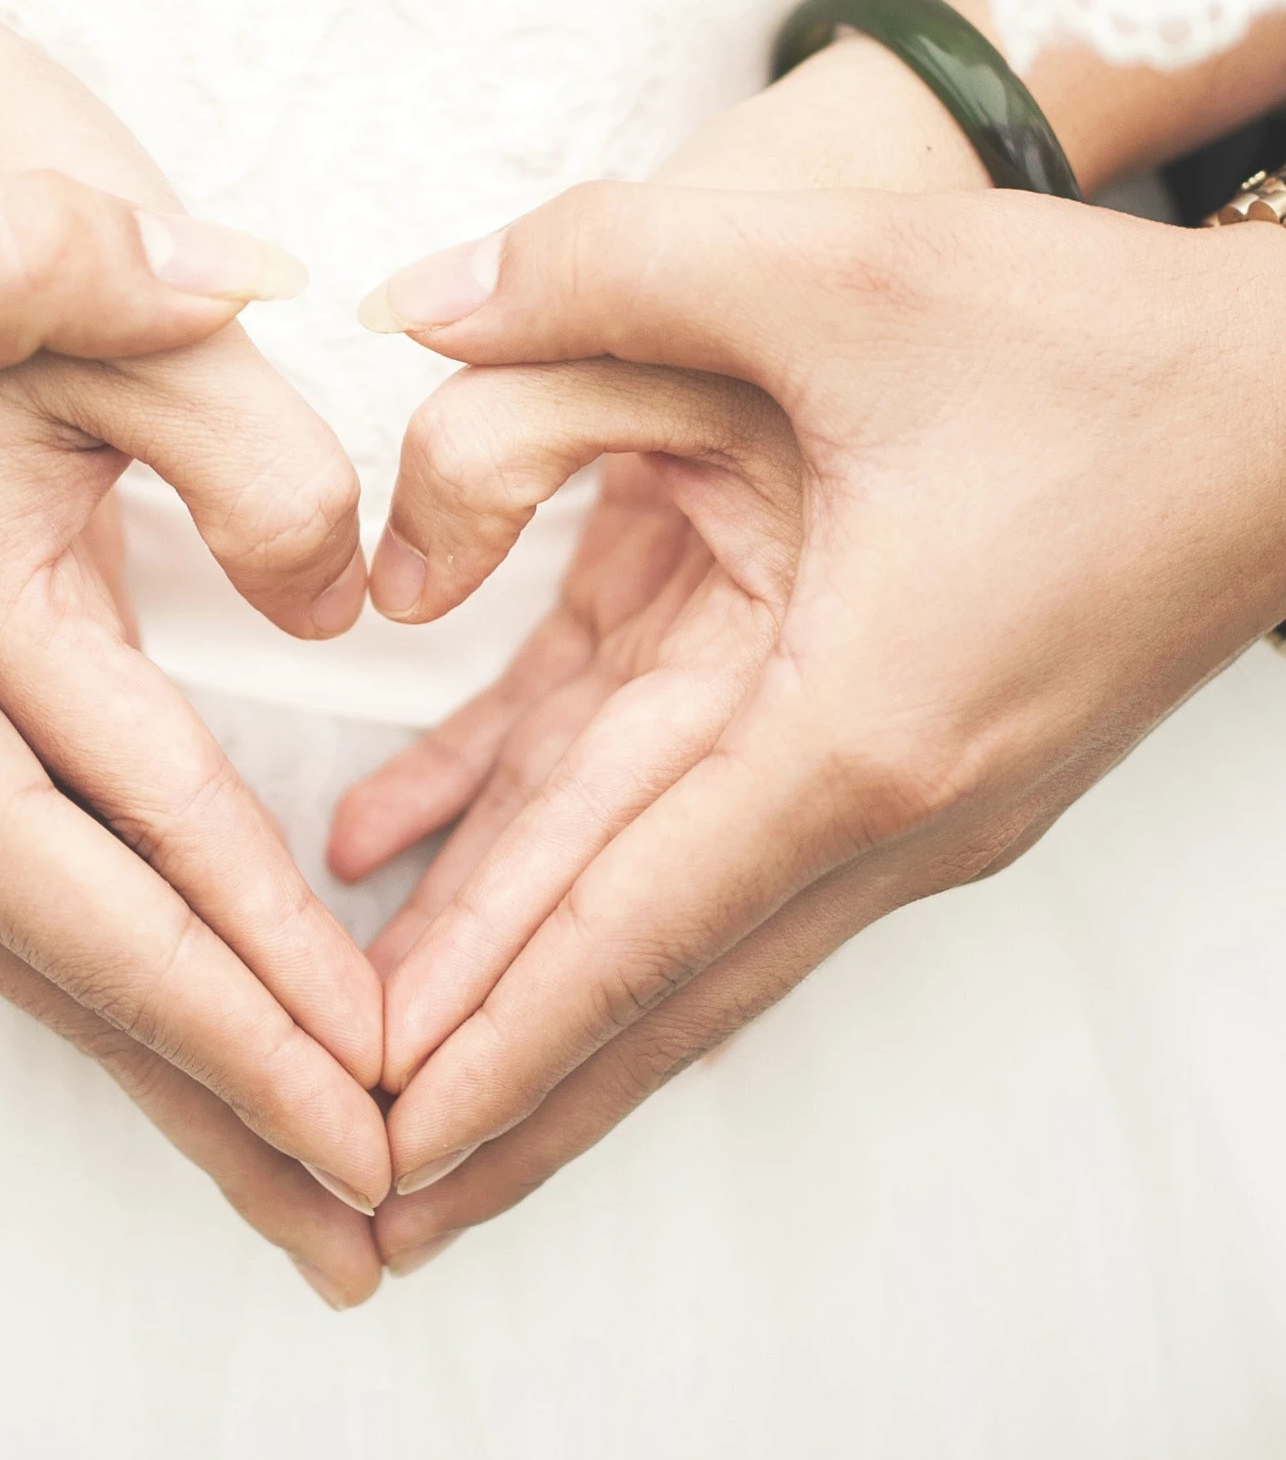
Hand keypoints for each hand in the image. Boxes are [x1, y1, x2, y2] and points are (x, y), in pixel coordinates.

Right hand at [0, 176, 391, 1301]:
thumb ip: (50, 258)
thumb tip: (253, 265)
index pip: (123, 926)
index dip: (267, 1025)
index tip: (385, 1125)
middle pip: (100, 1005)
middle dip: (249, 1116)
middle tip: (387, 1233)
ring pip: (55, 974)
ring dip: (185, 1069)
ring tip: (296, 1167)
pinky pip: (9, 916)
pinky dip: (110, 983)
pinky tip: (156, 999)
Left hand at [327, 30, 981, 1171]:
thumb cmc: (1097, 350)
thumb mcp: (833, 264)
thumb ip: (599, 268)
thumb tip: (410, 309)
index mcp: (857, 727)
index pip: (628, 929)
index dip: (488, 1038)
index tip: (378, 1145)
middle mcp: (888, 807)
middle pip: (651, 989)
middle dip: (501, 1098)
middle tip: (362, 1195)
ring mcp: (909, 800)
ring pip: (683, 939)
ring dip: (545, 1018)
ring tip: (417, 1103)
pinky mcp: (909, 756)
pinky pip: (720, 848)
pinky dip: (601, 884)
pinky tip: (469, 860)